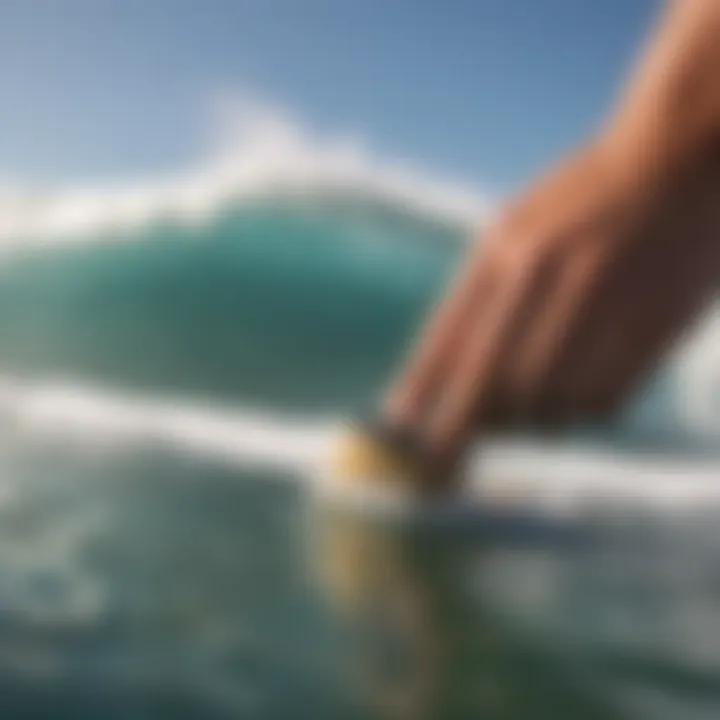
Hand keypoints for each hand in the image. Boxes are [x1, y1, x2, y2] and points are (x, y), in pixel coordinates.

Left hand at [384, 138, 719, 477]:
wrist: (679, 161)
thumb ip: (476, 298)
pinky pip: (600, 402)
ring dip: (520, 424)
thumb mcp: (514, 229)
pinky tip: (563, 400)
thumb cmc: (581, 199)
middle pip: (492, 383)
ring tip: (511, 417)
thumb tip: (435, 381)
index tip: (399, 432)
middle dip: (460, 430)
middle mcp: (549, 277)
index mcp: (505, 248)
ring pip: (546, 403)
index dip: (421, 393)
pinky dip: (572, 415)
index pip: (450, 338)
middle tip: (444, 459)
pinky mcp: (655, 326)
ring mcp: (605, 302)